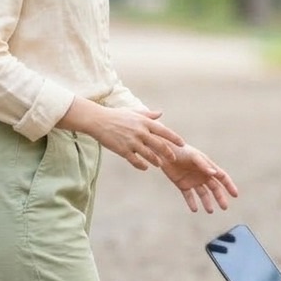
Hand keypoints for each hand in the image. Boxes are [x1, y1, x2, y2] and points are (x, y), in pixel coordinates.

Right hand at [57, 98, 182, 170]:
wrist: (98, 120)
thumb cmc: (115, 115)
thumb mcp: (133, 112)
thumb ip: (148, 114)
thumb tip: (160, 113)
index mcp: (144, 122)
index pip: (164, 130)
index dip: (174, 138)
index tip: (182, 143)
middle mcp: (140, 132)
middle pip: (159, 145)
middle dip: (168, 153)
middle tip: (174, 159)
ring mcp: (132, 142)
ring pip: (149, 155)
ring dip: (156, 161)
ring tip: (159, 165)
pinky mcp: (123, 150)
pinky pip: (136, 161)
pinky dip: (142, 165)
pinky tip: (145, 167)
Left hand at [162, 145, 237, 212]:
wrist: (164, 152)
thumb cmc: (180, 150)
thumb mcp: (193, 156)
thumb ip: (203, 165)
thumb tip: (214, 173)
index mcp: (207, 166)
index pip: (222, 177)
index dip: (229, 185)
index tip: (235, 195)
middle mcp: (202, 174)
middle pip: (214, 188)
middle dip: (220, 197)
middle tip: (224, 207)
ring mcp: (193, 180)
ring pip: (203, 194)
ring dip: (207, 202)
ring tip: (210, 211)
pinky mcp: (182, 184)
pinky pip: (189, 196)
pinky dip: (191, 202)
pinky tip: (194, 209)